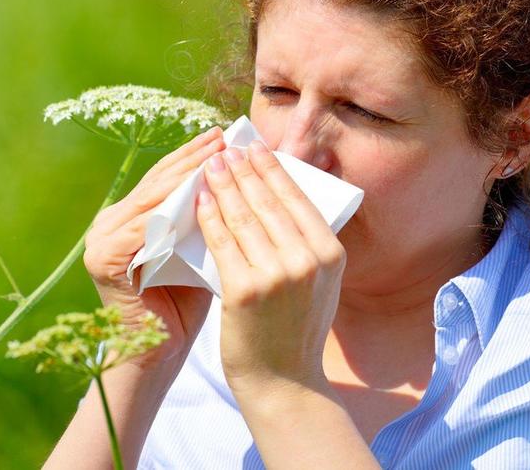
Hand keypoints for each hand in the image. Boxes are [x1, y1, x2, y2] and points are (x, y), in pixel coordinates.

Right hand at [83, 127, 223, 370]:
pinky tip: (199, 192)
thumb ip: (205, 215)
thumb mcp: (198, 248)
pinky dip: (172, 208)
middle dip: (192, 158)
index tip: (225, 136)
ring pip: (151, 199)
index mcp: (126, 220)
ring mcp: (100, 241)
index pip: (164, 180)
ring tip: (216, 156)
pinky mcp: (104, 259)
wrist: (160, 354)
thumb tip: (238, 173)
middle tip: (223, 136)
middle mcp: (107, 225)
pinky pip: (144, 226)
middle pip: (156, 183)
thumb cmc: (187, 304)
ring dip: (185, 175)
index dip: (193, 156)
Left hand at [196, 140, 345, 395]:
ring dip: (223, 185)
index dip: (272, 169)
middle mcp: (307, 261)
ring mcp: (276, 275)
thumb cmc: (296, 329)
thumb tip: (285, 193)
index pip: (297, 198)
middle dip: (245, 169)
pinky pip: (222, 242)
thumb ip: (308, 242)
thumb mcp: (321, 283)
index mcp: (330, 254)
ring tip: (211, 164)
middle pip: (268, 201)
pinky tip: (200, 198)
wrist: (283, 382)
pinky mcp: (244, 290)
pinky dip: (209, 216)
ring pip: (243, 217)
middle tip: (227, 148)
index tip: (255, 147)